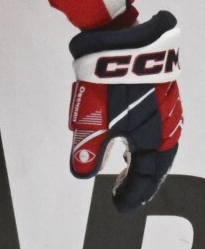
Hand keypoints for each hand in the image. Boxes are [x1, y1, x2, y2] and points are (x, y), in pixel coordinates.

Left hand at [68, 10, 182, 210]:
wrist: (125, 43)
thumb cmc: (112, 86)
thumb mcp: (94, 122)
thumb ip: (88, 150)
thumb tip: (79, 174)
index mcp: (157, 142)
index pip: (148, 177)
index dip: (133, 193)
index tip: (119, 205)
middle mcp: (168, 128)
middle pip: (155, 162)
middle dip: (140, 180)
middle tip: (124, 192)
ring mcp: (166, 108)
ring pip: (156, 142)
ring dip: (144, 159)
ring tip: (130, 168)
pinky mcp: (159, 91)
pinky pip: (153, 124)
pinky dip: (144, 137)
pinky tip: (131, 136)